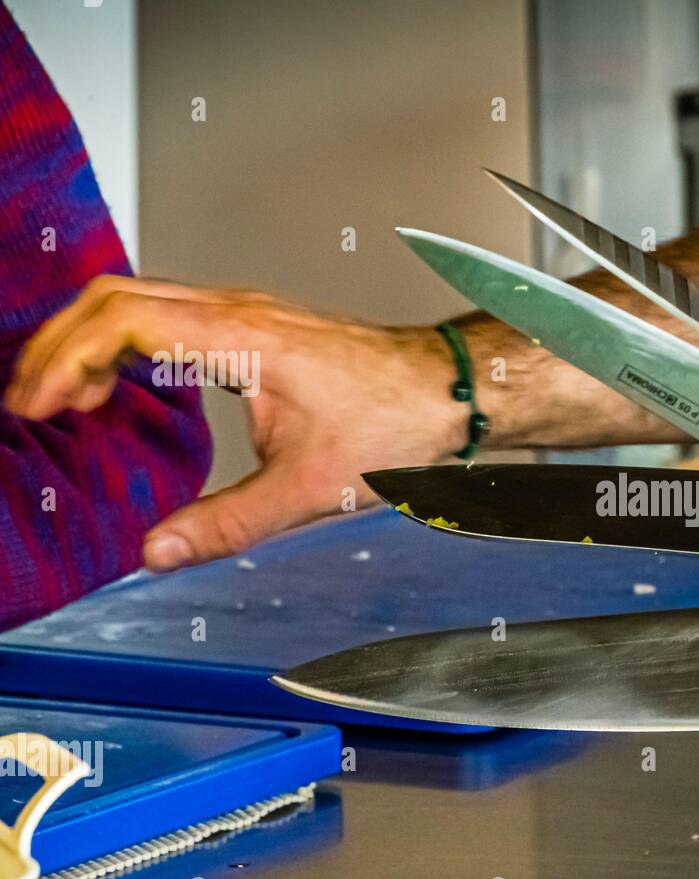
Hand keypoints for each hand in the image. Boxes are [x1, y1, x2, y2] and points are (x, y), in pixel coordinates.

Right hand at [5, 275, 467, 569]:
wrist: (449, 391)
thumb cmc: (396, 421)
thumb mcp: (307, 488)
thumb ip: (227, 523)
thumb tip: (158, 552)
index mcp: (241, 337)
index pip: (123, 319)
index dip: (66, 358)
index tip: (38, 406)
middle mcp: (238, 312)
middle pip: (116, 298)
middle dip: (59, 344)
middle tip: (29, 404)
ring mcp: (246, 314)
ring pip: (140, 300)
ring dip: (90, 341)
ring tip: (61, 400)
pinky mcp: (255, 328)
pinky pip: (169, 316)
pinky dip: (126, 344)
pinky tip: (123, 389)